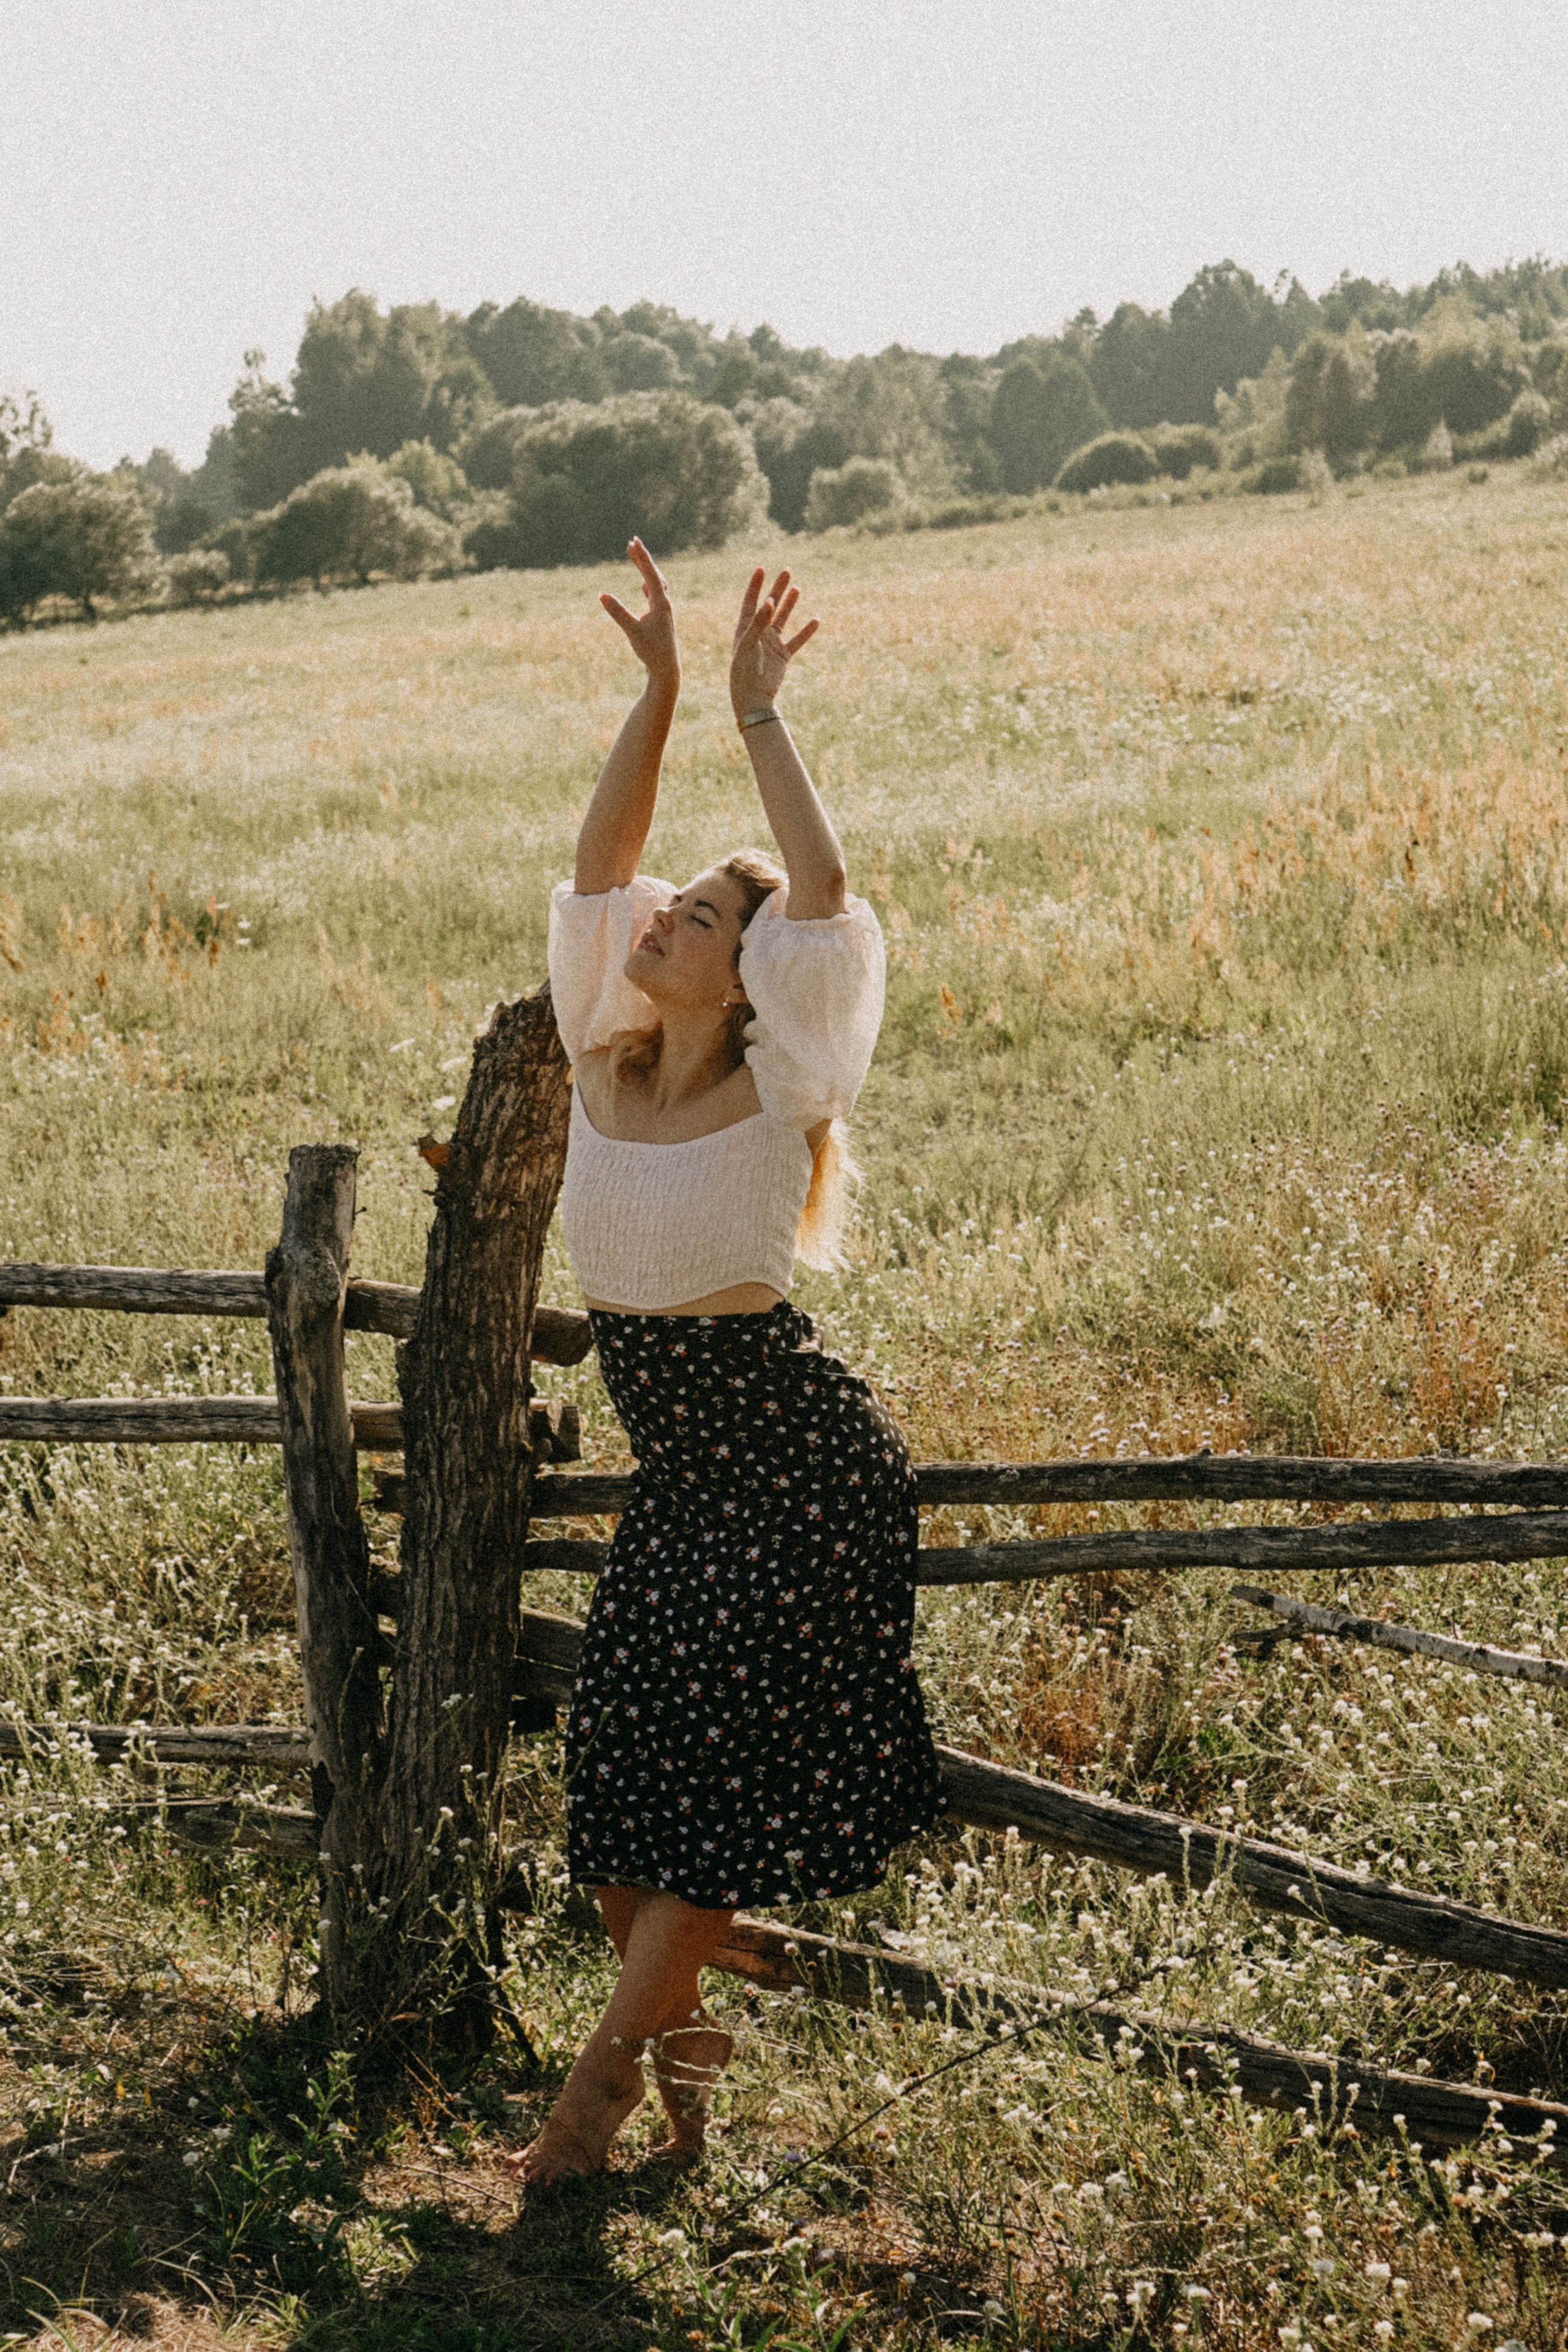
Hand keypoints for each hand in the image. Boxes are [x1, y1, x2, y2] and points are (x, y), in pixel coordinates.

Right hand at [600, 538, 679, 691]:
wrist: (666, 670)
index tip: (633, 540)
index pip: (650, 574)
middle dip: (642, 559)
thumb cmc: (651, 652)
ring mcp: (664, 611)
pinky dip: (649, 586)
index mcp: (661, 603)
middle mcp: (665, 604)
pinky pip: (655, 596)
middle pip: (654, 574)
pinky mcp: (661, 619)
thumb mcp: (632, 631)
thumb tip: (601, 595)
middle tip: (632, 543)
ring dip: (646, 570)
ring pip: (656, 584)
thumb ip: (617, 612)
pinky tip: (644, 586)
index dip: (642, 556)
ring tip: (637, 557)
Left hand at [730, 566, 817, 719]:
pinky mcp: (782, 656)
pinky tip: (815, 620)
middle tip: (787, 571)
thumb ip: (759, 622)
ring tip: (797, 588)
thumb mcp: (750, 643)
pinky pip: (796, 641)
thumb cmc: (745, 670)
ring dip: (789, 604)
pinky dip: (806, 632)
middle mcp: (758, 633)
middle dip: (778, 589)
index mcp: (745, 628)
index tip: (761, 568)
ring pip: (783, 619)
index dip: (756, 585)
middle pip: (769, 606)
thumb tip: (770, 601)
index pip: (751, 601)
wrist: (753, 697)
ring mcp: (771, 644)